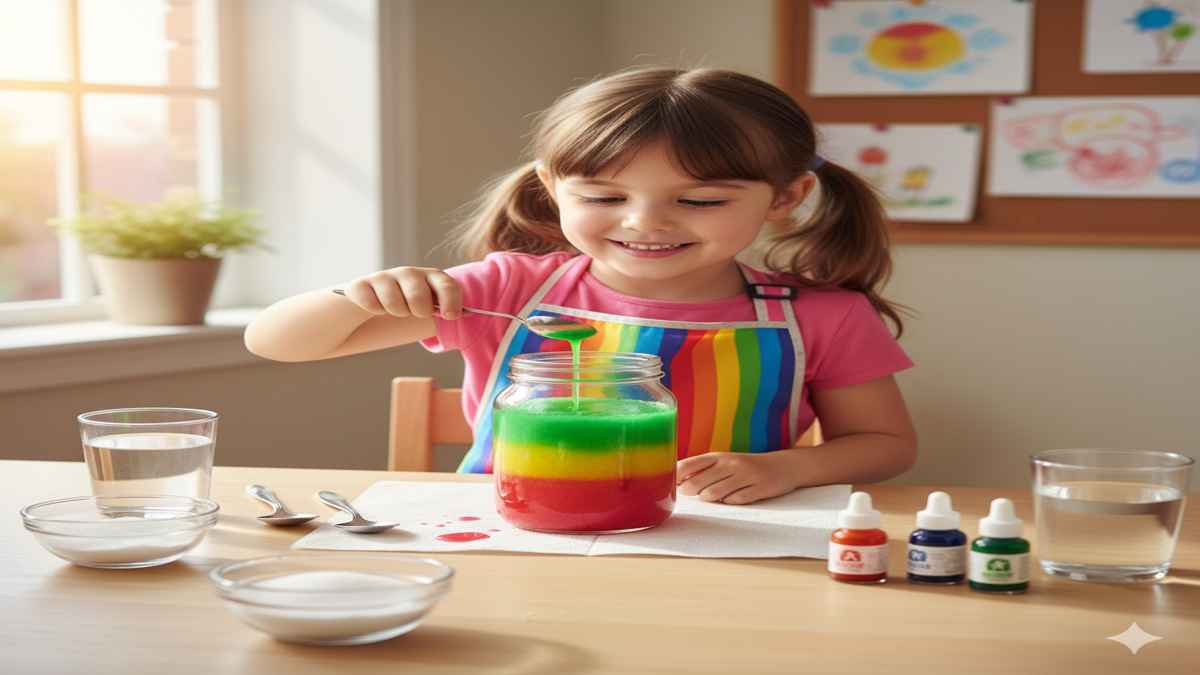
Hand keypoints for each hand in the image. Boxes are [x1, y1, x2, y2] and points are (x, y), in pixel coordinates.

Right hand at [342, 267, 462, 318]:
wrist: (364, 309)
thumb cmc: (402, 309)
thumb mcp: (426, 309)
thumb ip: (444, 310)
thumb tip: (467, 315)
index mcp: (429, 279)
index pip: (447, 283)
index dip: (451, 300)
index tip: (450, 316)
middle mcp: (408, 274)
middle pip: (419, 295)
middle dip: (418, 311)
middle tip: (412, 313)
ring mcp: (383, 277)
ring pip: (395, 303)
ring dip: (395, 313)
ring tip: (392, 311)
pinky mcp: (360, 285)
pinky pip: (371, 303)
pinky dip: (374, 310)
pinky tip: (373, 308)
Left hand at [676, 451, 798, 504]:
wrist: (783, 466)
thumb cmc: (745, 467)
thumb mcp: (723, 463)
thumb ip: (701, 470)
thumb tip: (674, 481)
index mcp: (718, 457)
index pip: (689, 465)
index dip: (676, 476)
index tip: (669, 484)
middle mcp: (730, 464)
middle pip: (699, 482)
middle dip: (689, 492)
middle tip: (690, 494)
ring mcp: (745, 476)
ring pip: (715, 493)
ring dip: (709, 499)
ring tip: (712, 496)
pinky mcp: (759, 488)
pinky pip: (737, 500)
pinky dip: (730, 502)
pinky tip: (731, 499)